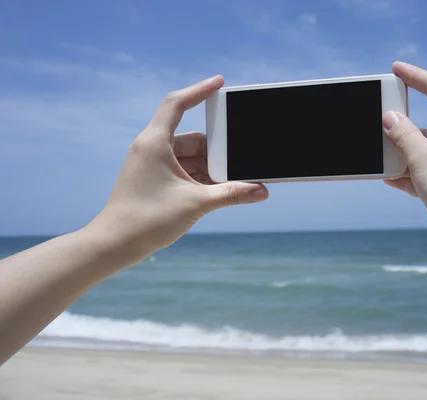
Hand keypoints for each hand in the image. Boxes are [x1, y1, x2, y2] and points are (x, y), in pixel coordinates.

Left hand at [88, 75, 267, 263]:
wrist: (114, 245)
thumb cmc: (146, 220)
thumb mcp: (196, 204)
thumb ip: (232, 194)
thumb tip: (261, 191)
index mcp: (155, 143)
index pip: (177, 104)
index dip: (199, 90)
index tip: (220, 83)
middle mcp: (152, 148)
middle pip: (193, 138)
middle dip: (217, 151)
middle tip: (238, 162)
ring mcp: (152, 164)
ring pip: (190, 157)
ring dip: (210, 169)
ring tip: (230, 183)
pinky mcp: (154, 180)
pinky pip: (183, 170)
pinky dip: (200, 178)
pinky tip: (216, 192)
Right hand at [383, 62, 426, 268]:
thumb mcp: (425, 158)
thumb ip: (404, 136)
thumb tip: (391, 118)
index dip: (417, 77)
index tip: (396, 69)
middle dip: (404, 127)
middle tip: (380, 122)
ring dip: (405, 156)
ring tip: (379, 156)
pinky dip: (411, 175)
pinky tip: (390, 178)